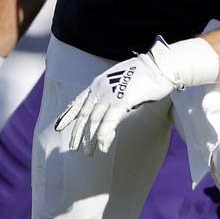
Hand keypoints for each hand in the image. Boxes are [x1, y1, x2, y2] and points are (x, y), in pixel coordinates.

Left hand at [55, 38, 181, 154]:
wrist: (161, 65)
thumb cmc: (147, 74)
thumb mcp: (122, 81)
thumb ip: (112, 93)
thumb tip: (111, 107)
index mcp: (98, 83)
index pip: (78, 101)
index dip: (67, 115)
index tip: (58, 127)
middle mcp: (101, 88)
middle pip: (85, 115)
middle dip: (78, 133)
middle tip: (73, 148)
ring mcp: (111, 94)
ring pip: (95, 121)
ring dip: (90, 139)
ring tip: (88, 153)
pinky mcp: (122, 100)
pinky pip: (109, 122)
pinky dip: (105, 135)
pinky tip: (103, 147)